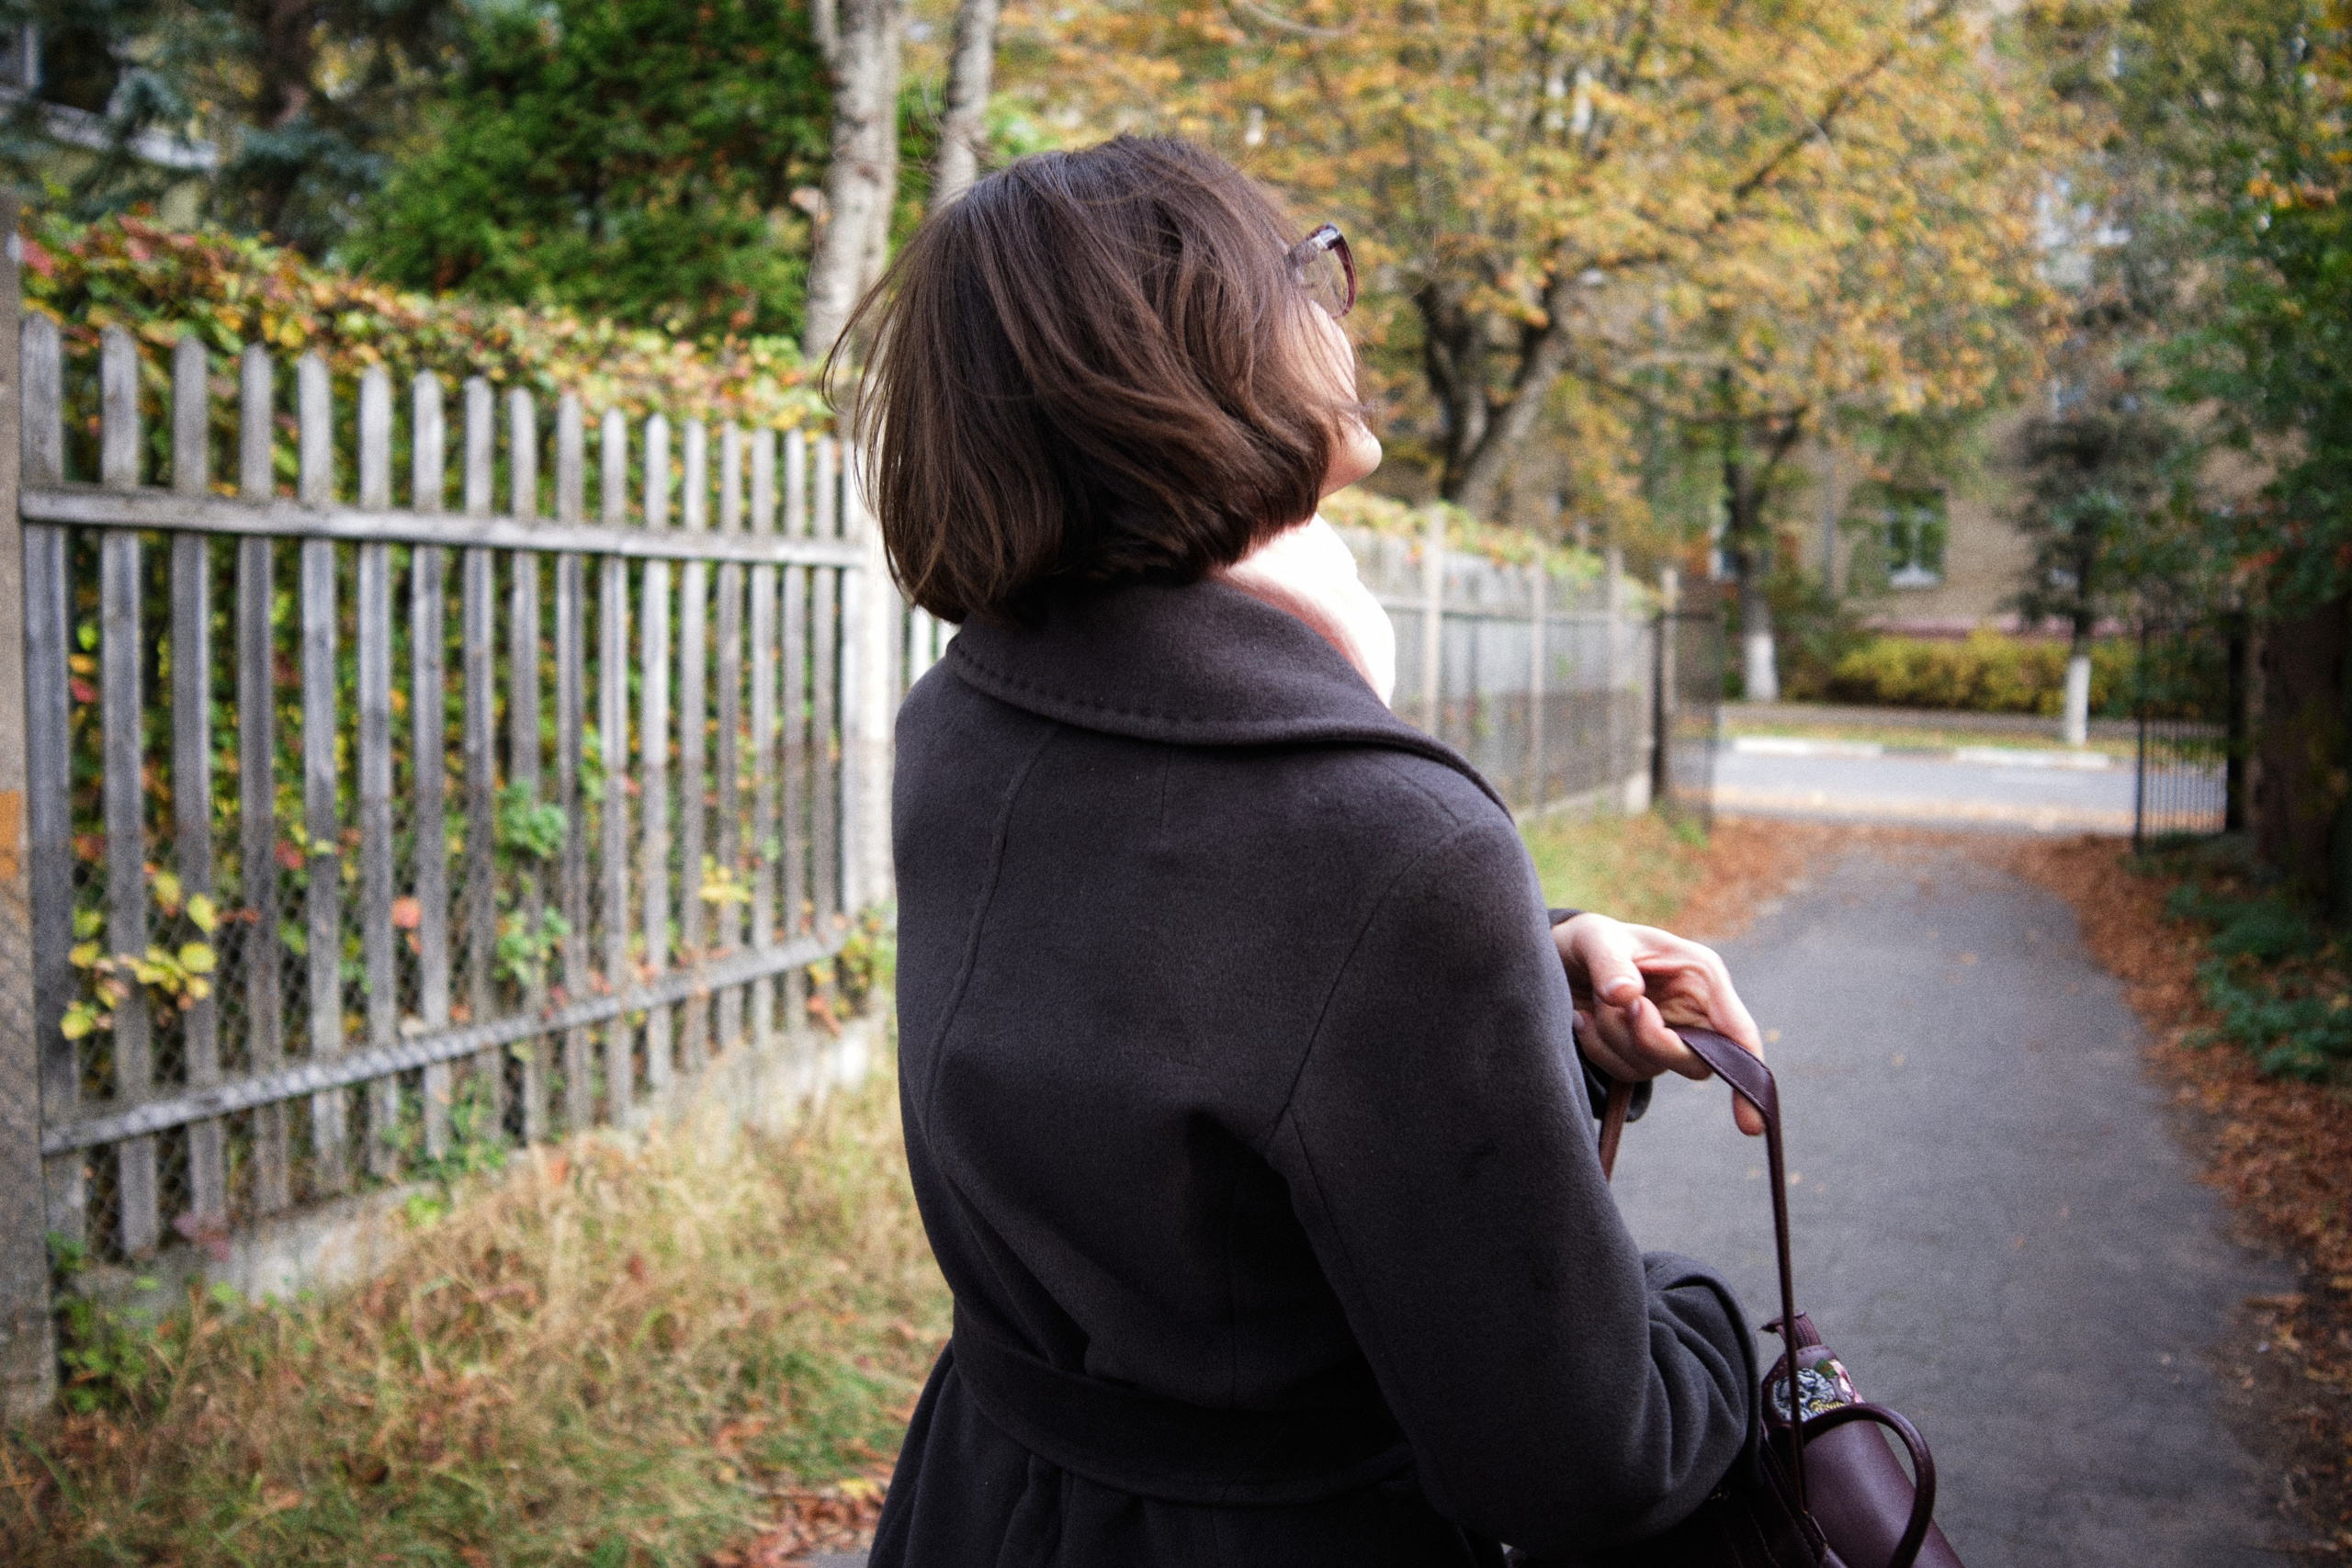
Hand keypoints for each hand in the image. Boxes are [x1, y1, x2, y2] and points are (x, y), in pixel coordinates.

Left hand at [1553, 912, 1766, 1136]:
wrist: (1556, 955)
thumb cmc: (1589, 938)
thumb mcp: (1595, 938)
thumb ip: (1610, 963)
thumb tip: (1625, 995)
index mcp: (1701, 976)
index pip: (1738, 1035)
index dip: (1747, 1078)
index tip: (1750, 1125)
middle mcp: (1693, 1009)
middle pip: (1695, 1060)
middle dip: (1649, 1040)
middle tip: (1615, 1006)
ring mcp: (1668, 1034)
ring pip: (1653, 1066)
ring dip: (1613, 1039)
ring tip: (1593, 1000)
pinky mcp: (1640, 1051)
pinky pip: (1625, 1071)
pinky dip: (1599, 1049)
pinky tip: (1583, 1018)